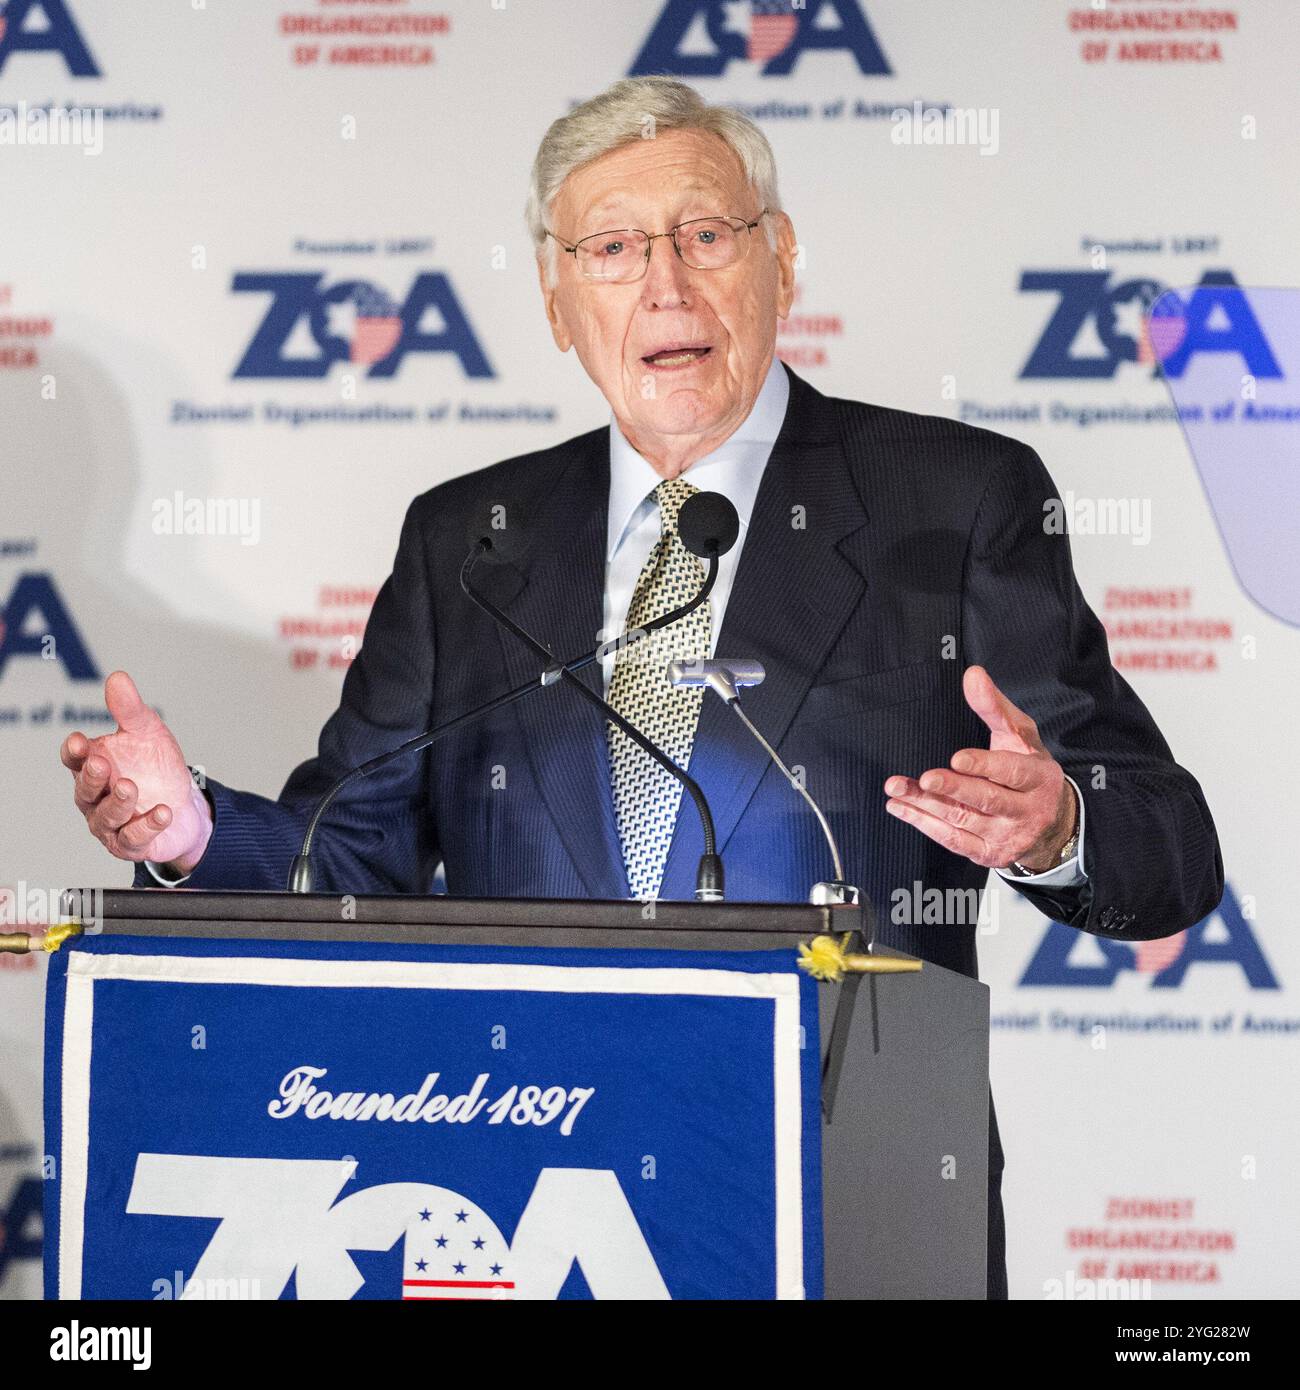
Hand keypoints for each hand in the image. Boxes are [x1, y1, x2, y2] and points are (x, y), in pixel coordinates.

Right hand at [60, 671, 212, 872]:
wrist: (187, 803)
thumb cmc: (157, 767)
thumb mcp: (148, 732)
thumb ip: (130, 709)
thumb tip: (117, 677)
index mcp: (94, 765)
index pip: (75, 759)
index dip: (74, 752)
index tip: (79, 741)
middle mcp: (96, 797)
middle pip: (85, 789)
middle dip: (92, 778)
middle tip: (102, 765)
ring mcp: (111, 823)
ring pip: (105, 816)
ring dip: (118, 802)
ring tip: (132, 788)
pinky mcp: (131, 844)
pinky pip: (133, 838)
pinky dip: (147, 825)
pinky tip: (163, 812)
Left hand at [883, 665, 1076, 872]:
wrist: (1051, 824)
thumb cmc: (1028, 770)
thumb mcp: (1019, 735)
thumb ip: (994, 706)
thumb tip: (972, 675)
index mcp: (1037, 777)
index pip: (1011, 771)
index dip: (984, 766)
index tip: (957, 758)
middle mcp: (1025, 810)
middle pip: (987, 799)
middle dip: (954, 788)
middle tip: (925, 778)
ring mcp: (1007, 836)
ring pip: (963, 820)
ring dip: (926, 805)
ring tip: (897, 788)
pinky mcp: (989, 853)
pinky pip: (954, 840)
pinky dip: (924, 824)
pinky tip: (901, 808)